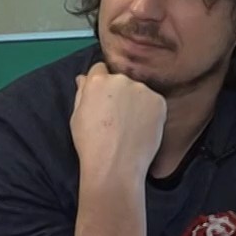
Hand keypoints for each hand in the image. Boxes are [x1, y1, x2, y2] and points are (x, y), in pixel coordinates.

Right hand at [70, 62, 165, 182]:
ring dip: (135, 101)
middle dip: (118, 93)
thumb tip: (84, 79)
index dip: (100, 84)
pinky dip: (149, 112)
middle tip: (116, 117)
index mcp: (97, 81)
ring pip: (138, 91)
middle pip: (120, 80)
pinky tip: (142, 129)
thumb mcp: (76, 117)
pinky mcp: (159, 101)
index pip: (99, 69)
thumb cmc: (91, 145)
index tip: (103, 99)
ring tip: (130, 126)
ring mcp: (142, 89)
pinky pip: (153, 102)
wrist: (115, 166)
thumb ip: (82, 93)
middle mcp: (121, 79)